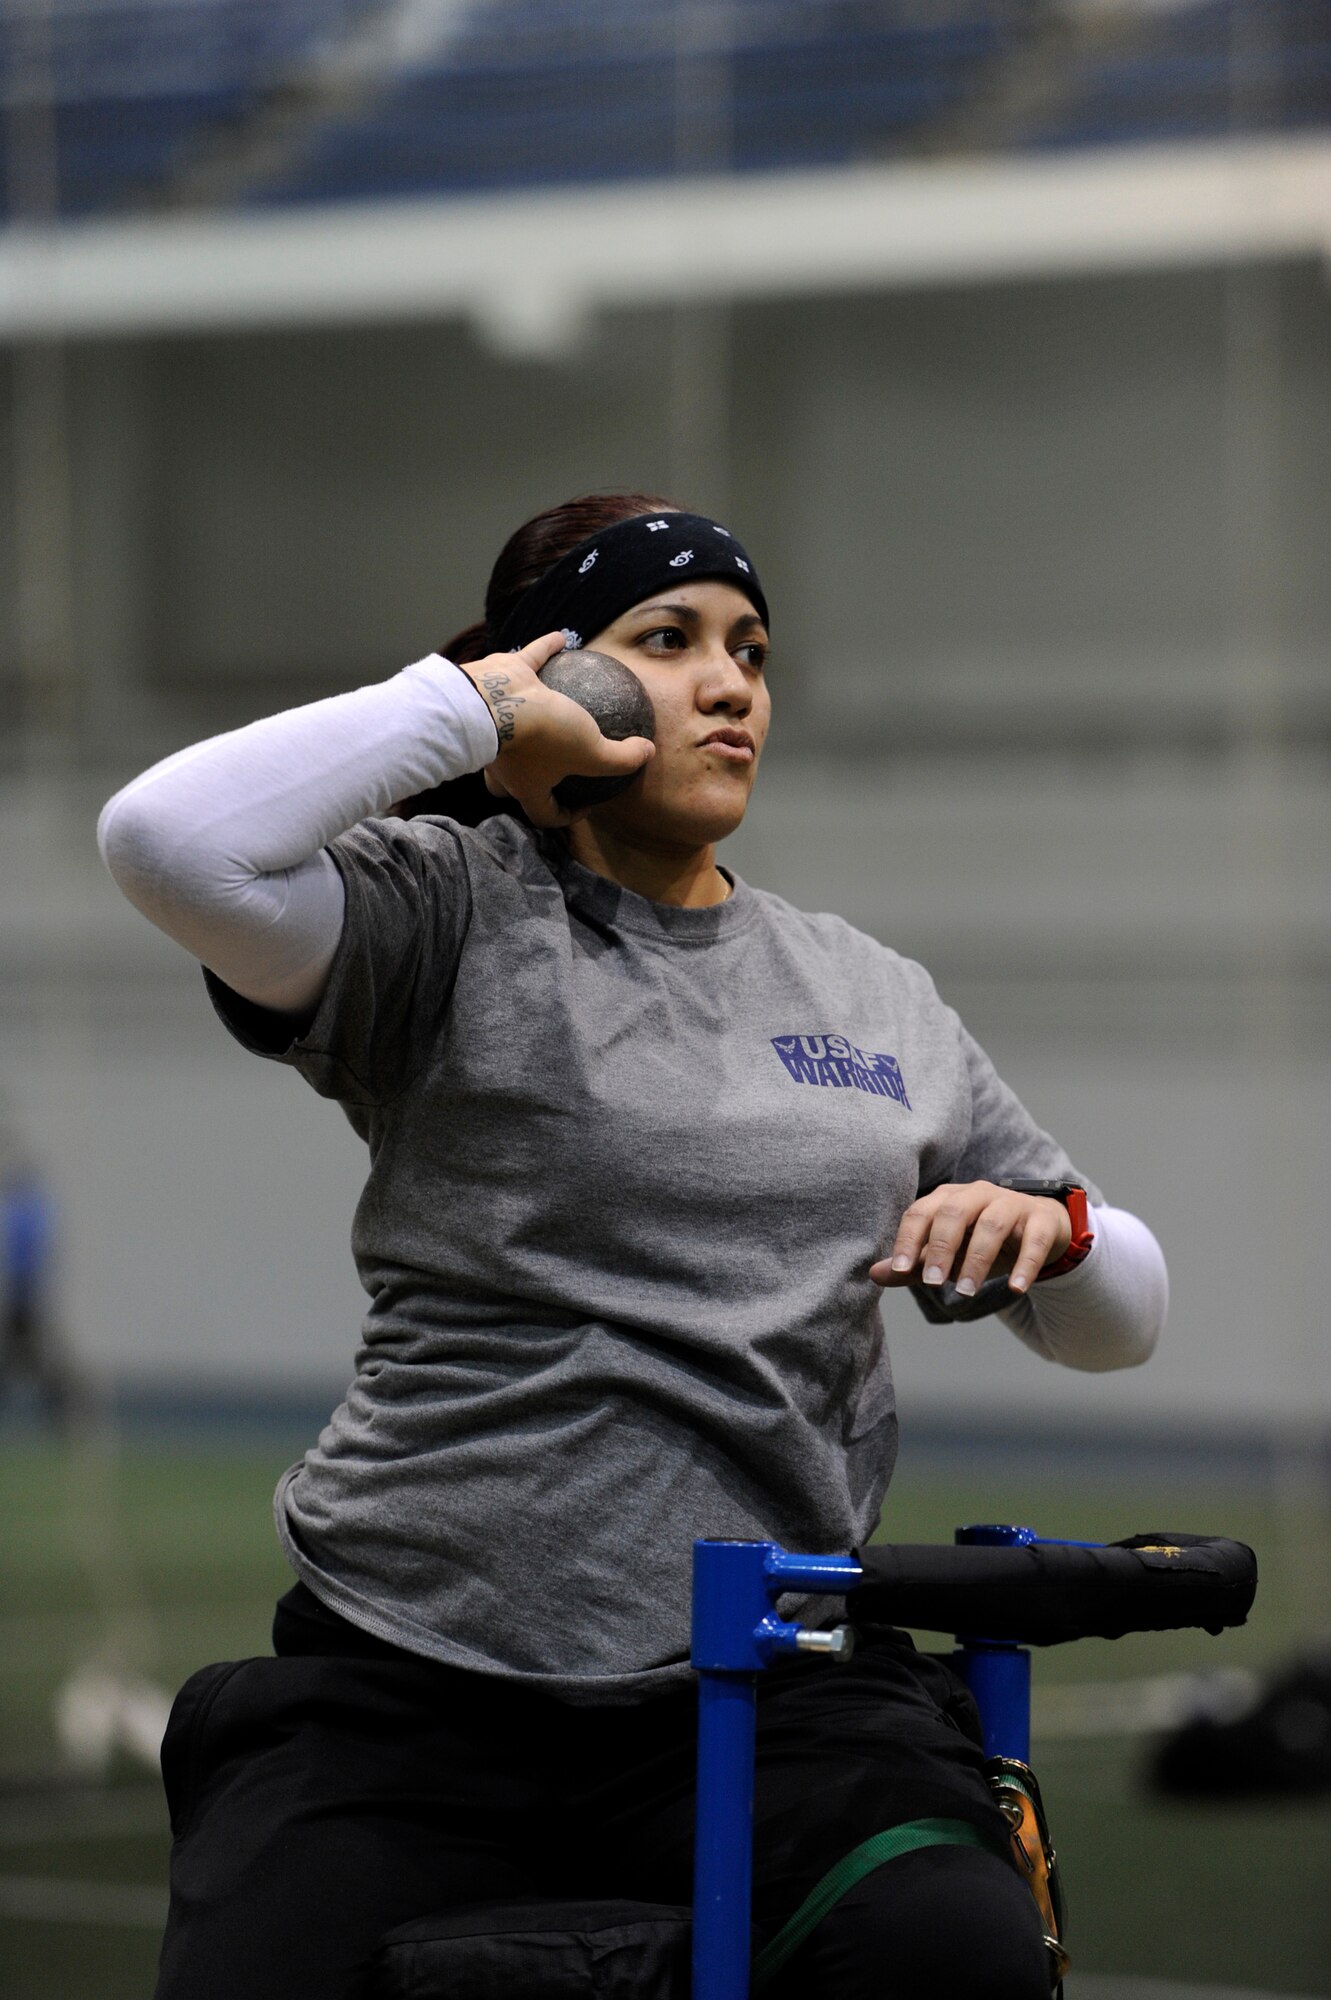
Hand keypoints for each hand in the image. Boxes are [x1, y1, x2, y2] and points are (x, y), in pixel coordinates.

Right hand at [460, 632, 654, 828]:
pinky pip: (528, 663)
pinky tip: (563, 639)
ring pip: (517, 719)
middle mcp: (508, 758)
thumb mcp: (592, 753)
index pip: (544, 814)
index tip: (585, 806)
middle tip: (555, 763)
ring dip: (541, 710)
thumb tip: (647, 754)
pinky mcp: (501, 682)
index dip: (566, 816)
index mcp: (527, 784)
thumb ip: (620, 759)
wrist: (489, 700)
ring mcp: (500, 719)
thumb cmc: (540, 735)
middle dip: (532, 773)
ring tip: (564, 700)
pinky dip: (544, 651)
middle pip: (515, 775)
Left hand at [870, 1181, 1071, 1297]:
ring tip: (966, 1292)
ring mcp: (1011, 1204)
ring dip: (977, 1259)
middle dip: (941, 1247)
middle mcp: (977, 1194)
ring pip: (991, 1224)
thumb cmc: (983, 1242)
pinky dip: (1025, 1263)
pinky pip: (1034, 1238)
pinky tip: (1016, 1288)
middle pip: (953, 1212)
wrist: (1039, 1230)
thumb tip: (875, 1274)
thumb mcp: (948, 1255)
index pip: (921, 1212)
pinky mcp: (1041, 1219)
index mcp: (948, 1198)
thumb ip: (914, 1264)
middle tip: (933, 1282)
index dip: (908, 1239)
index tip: (898, 1269)